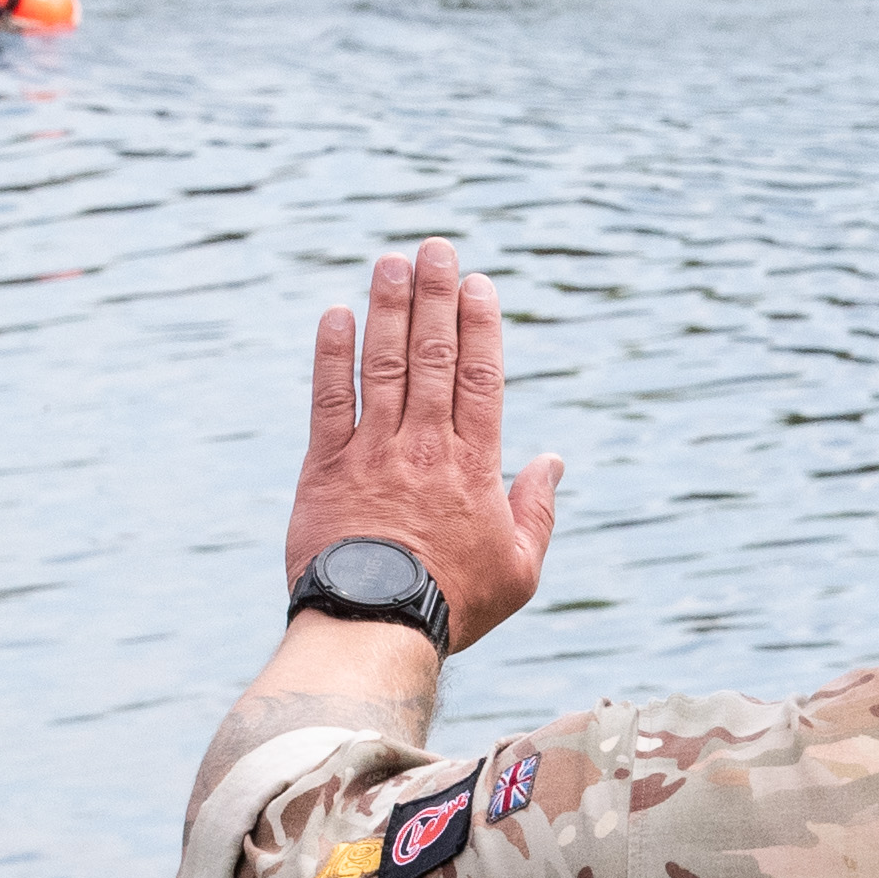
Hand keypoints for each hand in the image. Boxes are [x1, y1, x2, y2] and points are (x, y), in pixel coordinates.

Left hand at [286, 238, 565, 654]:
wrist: (374, 629)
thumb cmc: (453, 605)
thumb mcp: (519, 569)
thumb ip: (539, 511)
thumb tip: (554, 461)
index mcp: (474, 468)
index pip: (479, 378)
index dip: (479, 326)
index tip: (477, 284)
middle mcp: (425, 448)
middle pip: (432, 356)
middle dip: (434, 297)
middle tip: (434, 248)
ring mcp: (372, 454)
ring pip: (383, 366)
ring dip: (387, 309)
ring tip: (390, 262)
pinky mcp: (325, 469)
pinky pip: (328, 400)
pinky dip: (332, 355)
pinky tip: (336, 315)